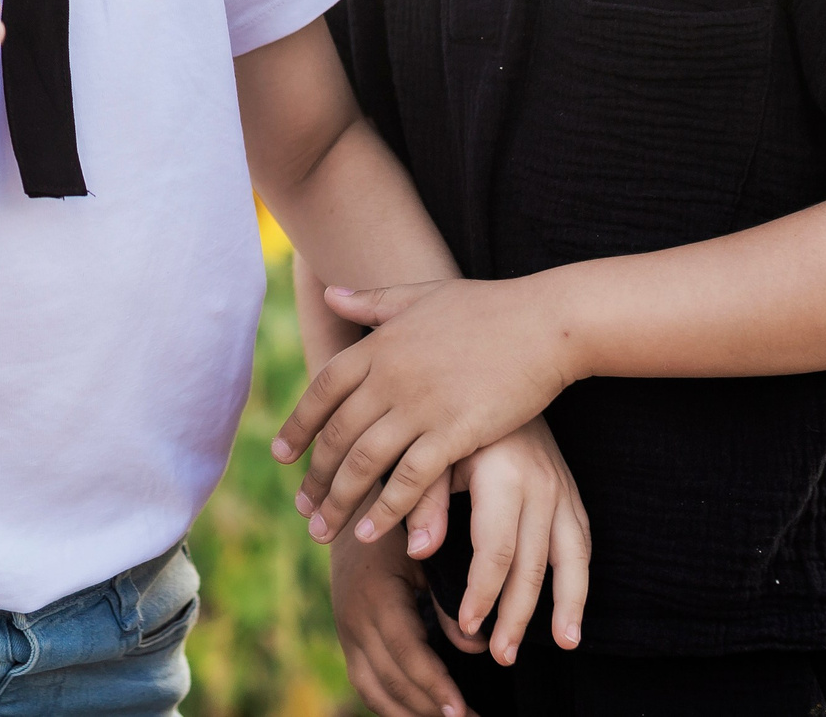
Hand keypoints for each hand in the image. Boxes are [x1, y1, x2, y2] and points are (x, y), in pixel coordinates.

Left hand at [276, 277, 580, 549]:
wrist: (544, 323)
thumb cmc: (488, 307)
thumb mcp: (422, 295)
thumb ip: (373, 302)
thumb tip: (329, 294)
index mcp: (379, 345)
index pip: (323, 390)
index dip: (300, 425)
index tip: (281, 455)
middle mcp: (390, 376)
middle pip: (337, 434)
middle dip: (315, 476)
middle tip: (301, 508)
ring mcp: (419, 405)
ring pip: (364, 462)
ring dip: (339, 501)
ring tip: (323, 532)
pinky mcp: (453, 432)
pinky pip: (408, 478)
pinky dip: (386, 508)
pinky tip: (371, 532)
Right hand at [331, 530, 467, 716]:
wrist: (351, 515)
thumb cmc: (400, 532)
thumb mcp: (426, 557)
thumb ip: (448, 602)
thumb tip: (478, 648)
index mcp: (377, 596)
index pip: (407, 653)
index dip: (435, 685)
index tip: (462, 710)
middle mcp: (354, 620)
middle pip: (392, 679)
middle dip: (430, 708)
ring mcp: (346, 633)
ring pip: (375, 691)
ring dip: (411, 715)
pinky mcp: (346, 641)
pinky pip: (366, 686)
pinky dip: (391, 707)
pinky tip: (420, 715)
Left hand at [427, 421, 589, 665]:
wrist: (504, 366)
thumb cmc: (453, 412)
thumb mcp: (431, 446)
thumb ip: (422, 497)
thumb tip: (418, 552)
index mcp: (503, 474)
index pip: (496, 550)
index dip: (482, 592)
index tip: (467, 624)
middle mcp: (541, 485)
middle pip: (533, 564)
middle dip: (516, 613)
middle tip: (499, 655)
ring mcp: (563, 490)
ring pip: (570, 560)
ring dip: (562, 607)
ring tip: (559, 645)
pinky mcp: (573, 494)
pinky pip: (583, 546)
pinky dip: (581, 584)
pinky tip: (574, 618)